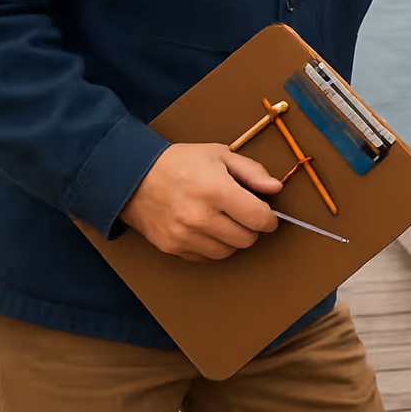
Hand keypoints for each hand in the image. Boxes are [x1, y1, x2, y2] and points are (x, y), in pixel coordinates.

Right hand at [119, 143, 281, 261]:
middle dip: (251, 228)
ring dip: (232, 239)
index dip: (269, 218)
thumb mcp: (220, 155)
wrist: (134, 177)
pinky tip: (207, 228)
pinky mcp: (172, 247)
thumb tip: (276, 188)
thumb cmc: (180, 163)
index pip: (259, 219)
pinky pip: (206, 256)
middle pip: (246, 239)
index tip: (267, 215)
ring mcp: (184, 235)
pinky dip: (212, 246)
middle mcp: (200, 216)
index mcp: (216, 190)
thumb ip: (252, 171)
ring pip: (228, 252)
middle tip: (243, 214)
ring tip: (224, 220)